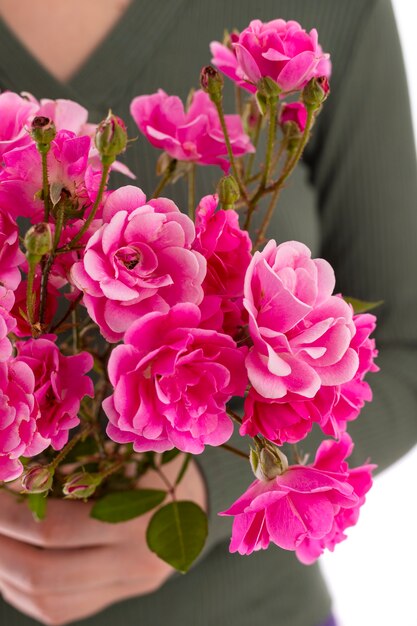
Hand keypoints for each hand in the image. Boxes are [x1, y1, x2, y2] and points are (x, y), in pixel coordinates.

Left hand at [0, 456, 206, 625]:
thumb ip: (80, 467)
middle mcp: (135, 563)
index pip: (55, 530)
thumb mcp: (128, 454)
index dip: (10, 514)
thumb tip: (16, 470)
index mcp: (141, 520)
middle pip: (44, 573)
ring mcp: (126, 587)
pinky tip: (11, 567)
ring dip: (6, 574)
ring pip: (47, 601)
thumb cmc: (158, 463)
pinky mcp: (116, 597)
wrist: (198, 499)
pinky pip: (60, 609)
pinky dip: (25, 591)